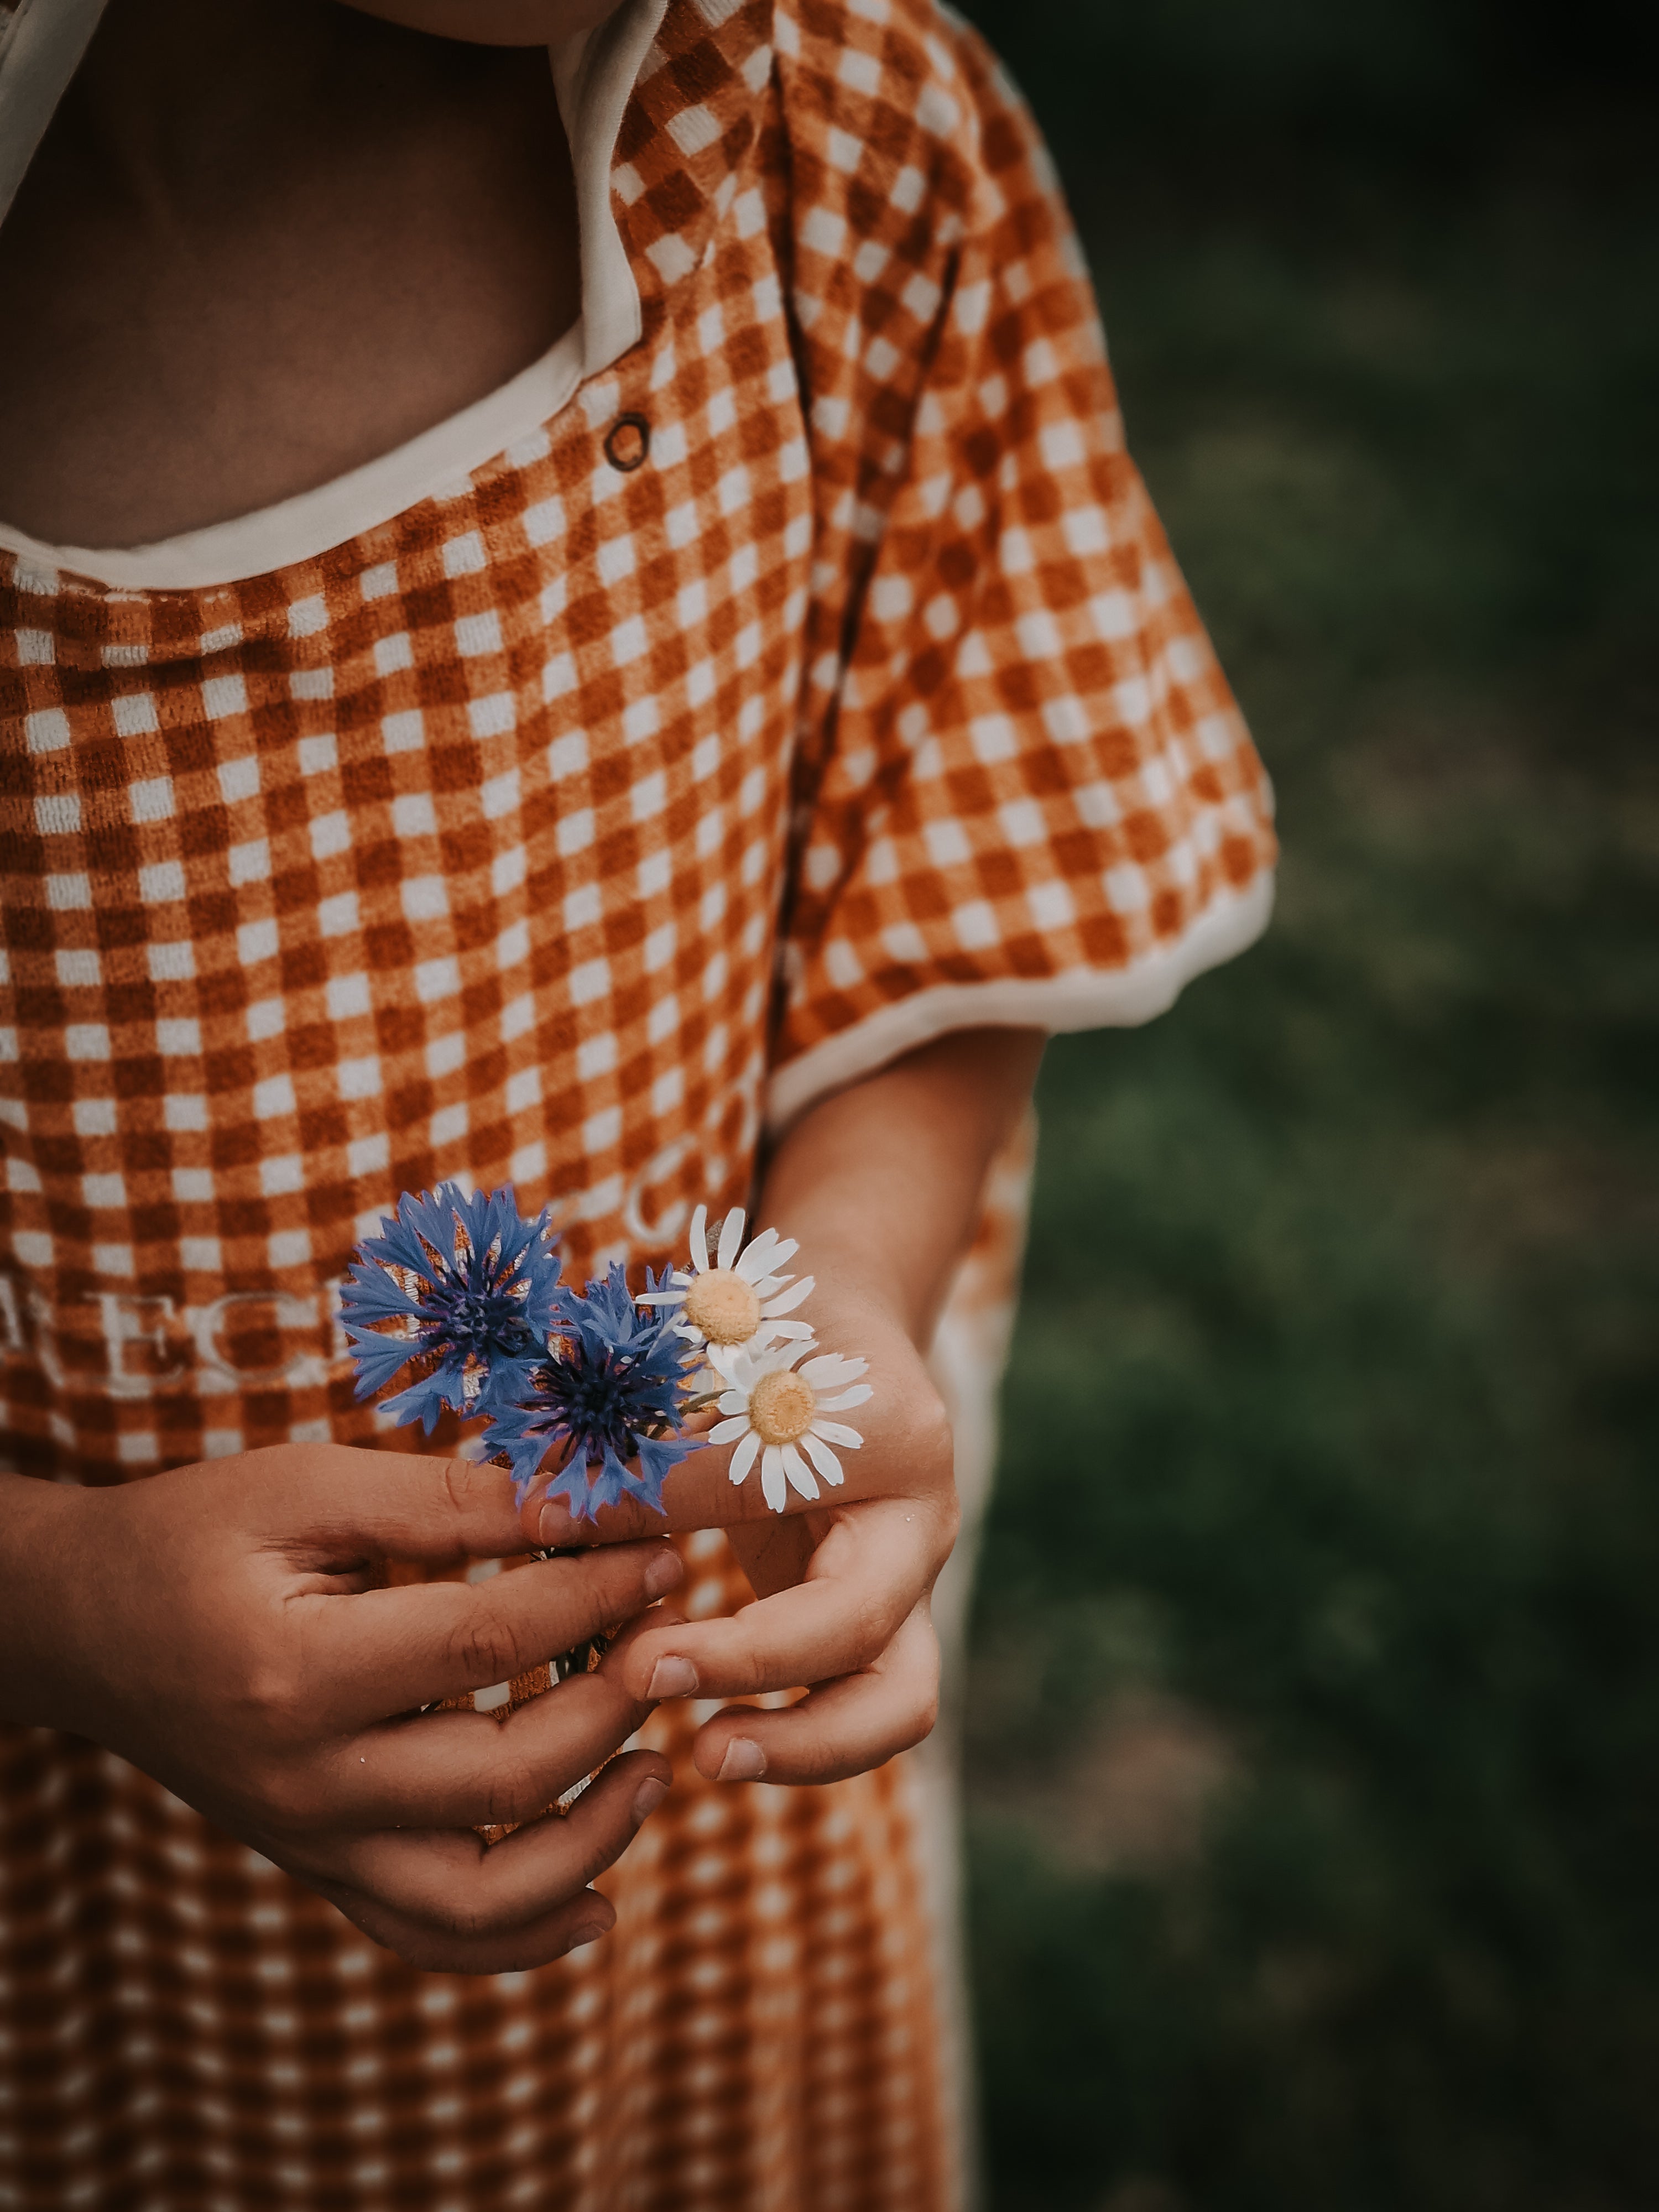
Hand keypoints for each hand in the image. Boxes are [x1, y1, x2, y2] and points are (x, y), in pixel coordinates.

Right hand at [0, 1448, 681, 1972]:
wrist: (83, 1626)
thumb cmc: (194, 1538)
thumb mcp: (307, 1488)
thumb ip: (446, 1502)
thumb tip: (581, 1507)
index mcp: (299, 1673)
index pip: (492, 1642)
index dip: (598, 1592)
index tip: (666, 1550)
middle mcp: (308, 1783)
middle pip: (506, 1775)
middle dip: (616, 1702)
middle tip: (673, 1636)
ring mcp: (314, 1842)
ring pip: (483, 1895)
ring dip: (594, 1840)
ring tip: (658, 1768)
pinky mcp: (321, 1867)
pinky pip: (431, 1937)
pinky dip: (523, 1939)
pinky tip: (598, 1899)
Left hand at [527, 1280, 959, 1786]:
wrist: (828, 1297)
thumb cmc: (765, 1320)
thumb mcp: (716, 1373)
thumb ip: (646, 1457)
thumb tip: (540, 1521)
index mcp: (903, 1464)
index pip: (834, 1602)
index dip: (734, 1651)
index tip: (632, 1662)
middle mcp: (921, 1538)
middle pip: (900, 1690)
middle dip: (802, 1739)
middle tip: (698, 1751)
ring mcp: (900, 1579)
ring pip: (892, 1708)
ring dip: (800, 1751)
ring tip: (697, 1757)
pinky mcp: (861, 1602)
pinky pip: (840, 1687)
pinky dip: (774, 1710)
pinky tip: (689, 1700)